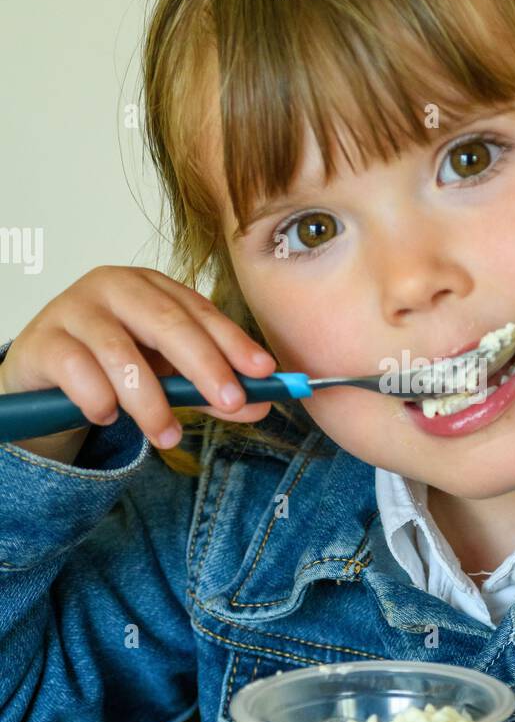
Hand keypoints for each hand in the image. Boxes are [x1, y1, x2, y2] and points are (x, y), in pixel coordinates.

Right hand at [0, 265, 276, 453]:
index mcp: (151, 285)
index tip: (264, 372)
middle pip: (166, 323)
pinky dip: (97, 399)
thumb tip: (260, 406)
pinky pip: (76, 371)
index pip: (199, 311)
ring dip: (150, 401)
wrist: (43, 371)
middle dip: (204, 365)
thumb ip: (208, 389)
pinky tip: (106, 416)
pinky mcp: (43, 341)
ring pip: (121, 353)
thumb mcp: (164, 373)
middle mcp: (113, 286)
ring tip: (167, 435)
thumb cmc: (110, 363)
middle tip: (230, 401)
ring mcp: (74, 309)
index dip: (233, 341)